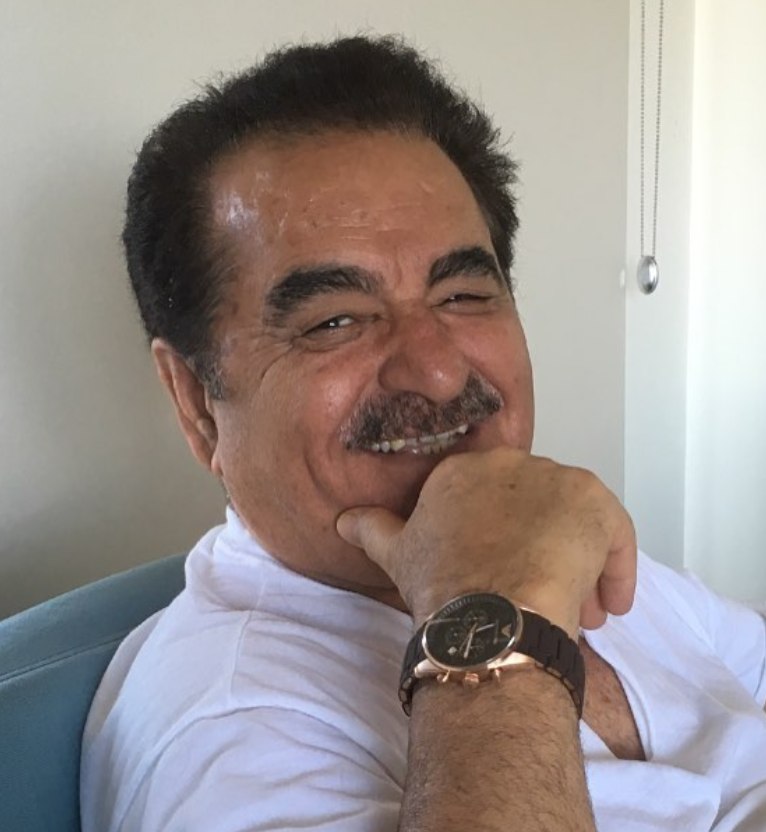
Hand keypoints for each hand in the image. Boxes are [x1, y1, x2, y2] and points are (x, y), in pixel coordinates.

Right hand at [336, 448, 635, 636]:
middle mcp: (511, 462)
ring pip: (577, 522)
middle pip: (537, 507)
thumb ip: (372, 528)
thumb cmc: (441, 586)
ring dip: (580, 564)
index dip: (503, 538)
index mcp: (464, 469)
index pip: (493, 497)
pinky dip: (616, 570)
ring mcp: (556, 478)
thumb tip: (344, 520)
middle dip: (543, 549)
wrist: (487, 612)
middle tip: (540, 593)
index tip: (504, 570)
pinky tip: (607, 605)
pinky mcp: (596, 503)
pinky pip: (615, 535)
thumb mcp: (396, 554)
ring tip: (576, 610)